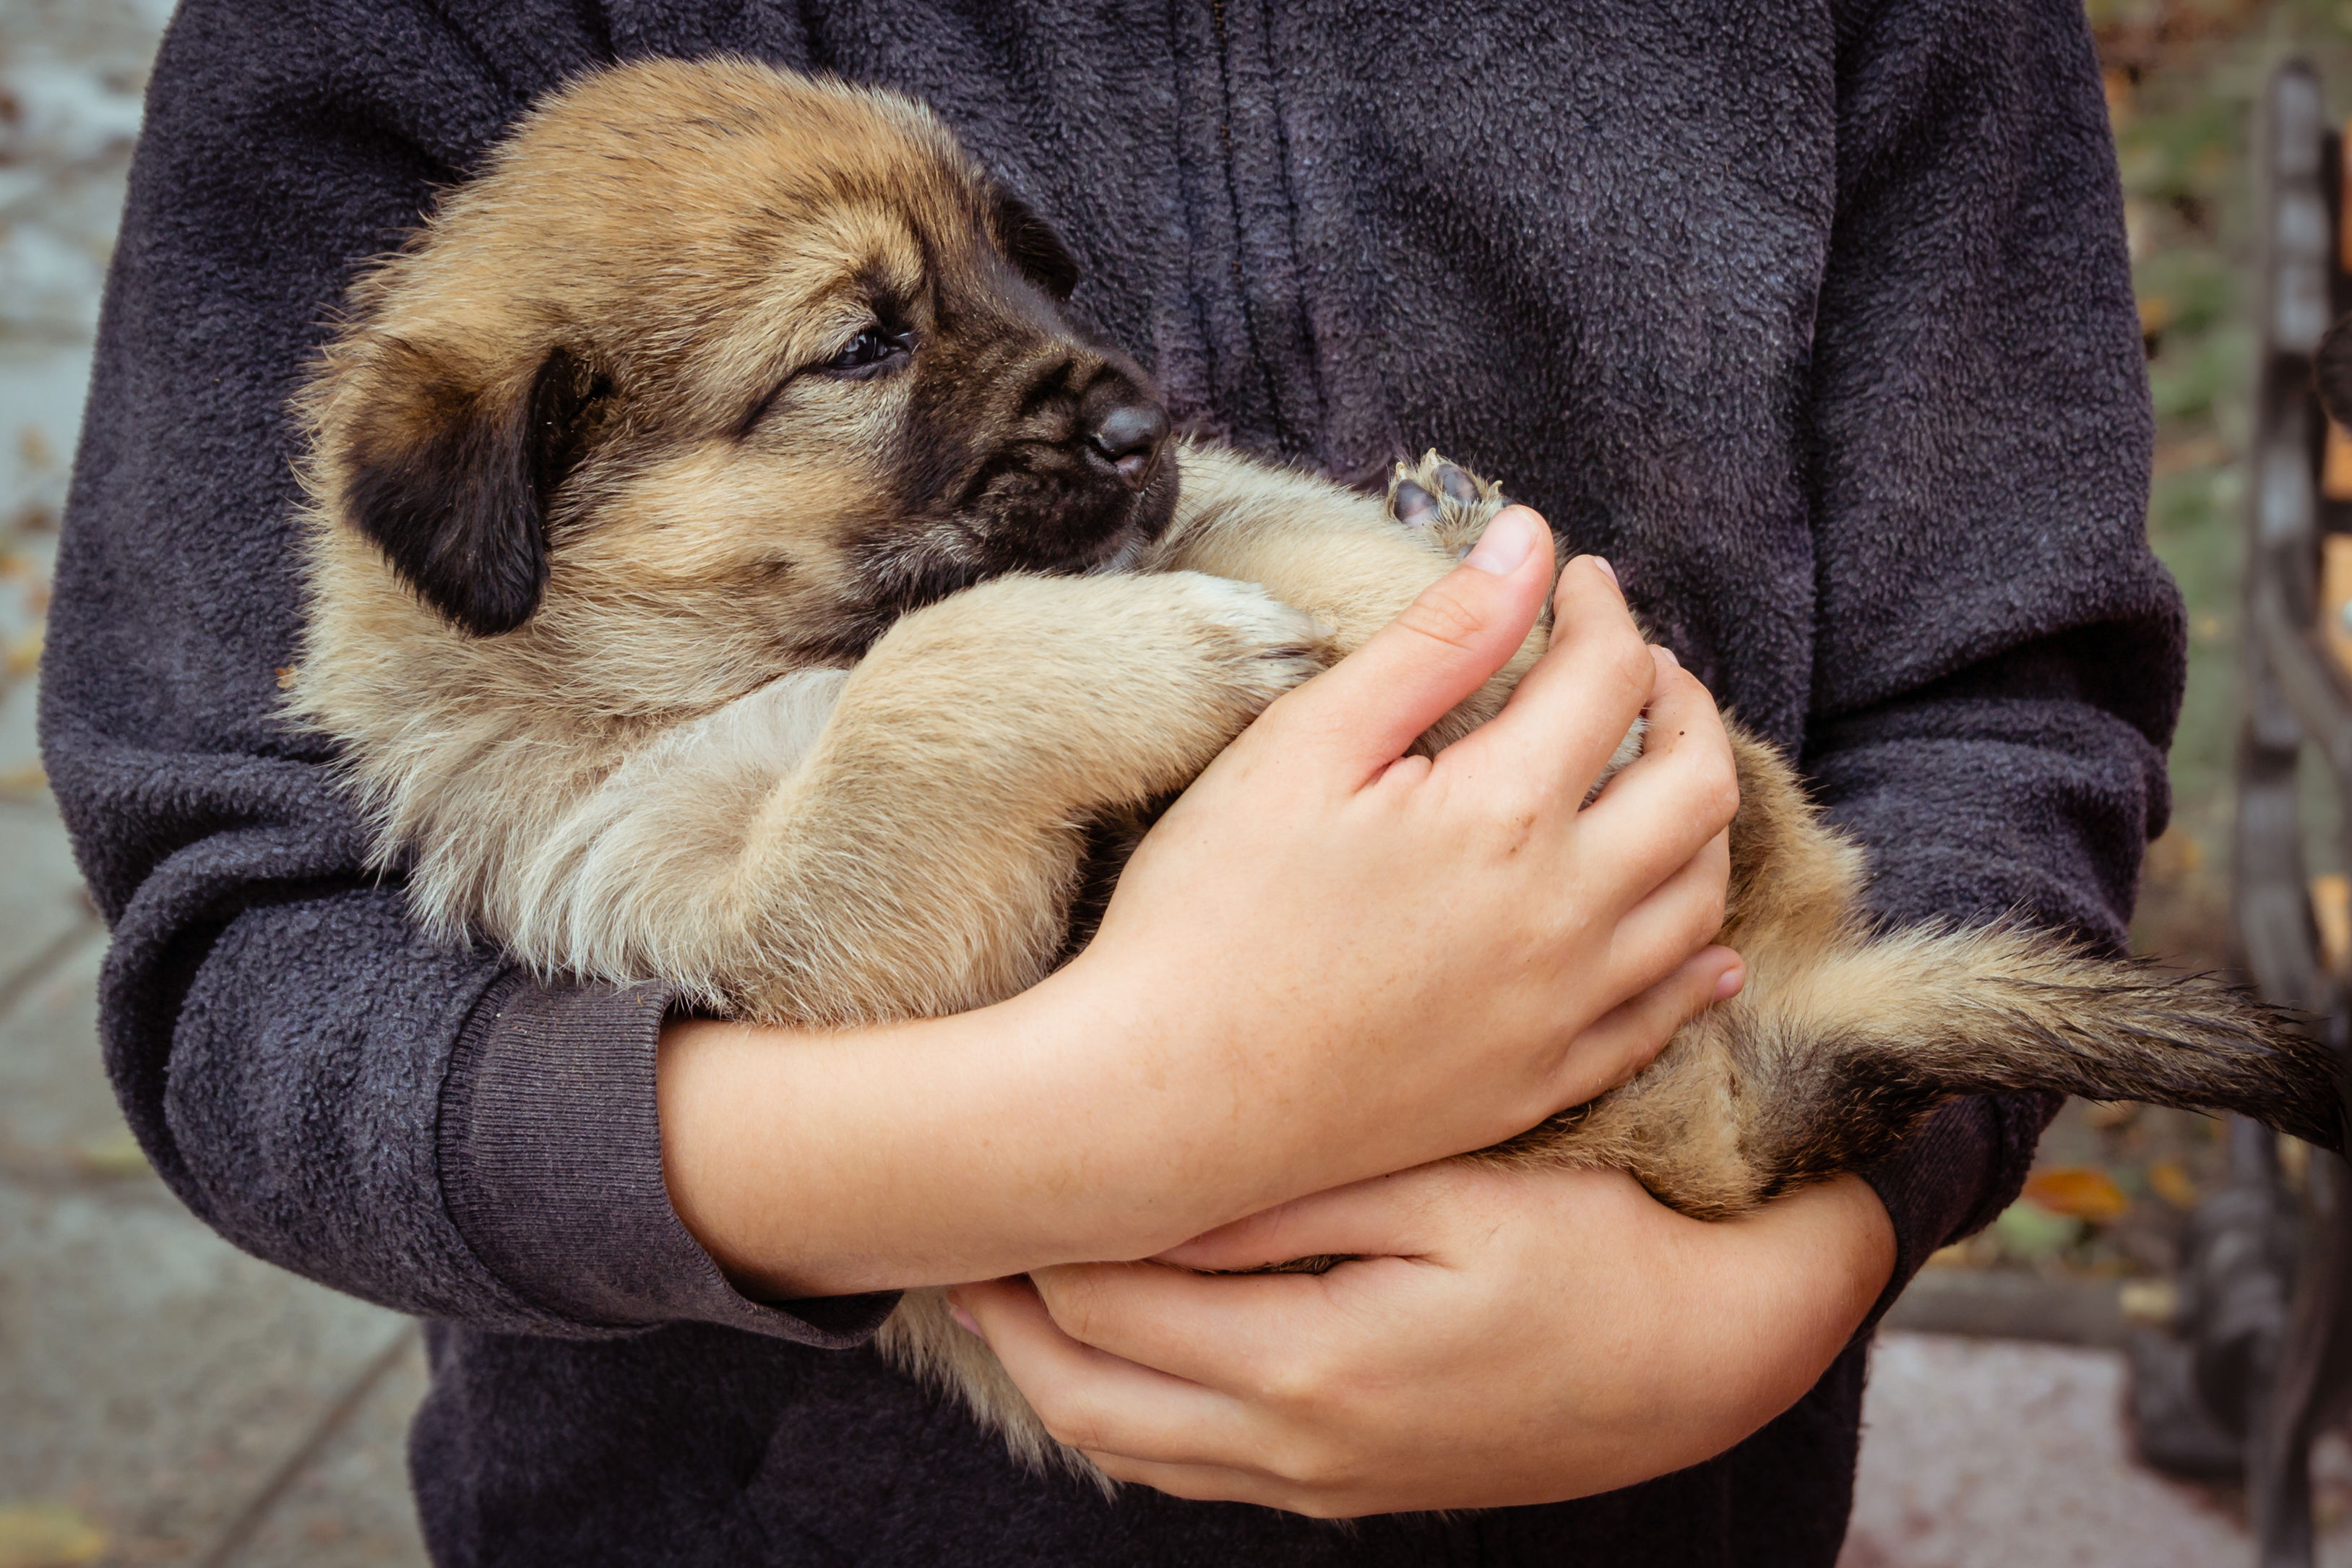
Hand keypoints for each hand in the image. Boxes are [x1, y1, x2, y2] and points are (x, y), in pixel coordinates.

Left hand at [951, 1165, 1892, 1516]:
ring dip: (1052, 1372)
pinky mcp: (1348, 1487)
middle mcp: (1295, 1446)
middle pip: (1088, 1397)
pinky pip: (1191, 1471)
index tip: (987, 1169)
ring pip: (1129, 1449)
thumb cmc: (1595, 1253)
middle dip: (1006, 1316)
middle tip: (950, 1236)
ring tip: (1004, 1291)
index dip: (1035, 1233)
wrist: (1706, 1363)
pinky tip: (1116, 1356)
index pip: (1112, 1302)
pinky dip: (1127, 1415)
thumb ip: (1302, 1193)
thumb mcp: (1456, 1195)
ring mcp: (1320, 1480)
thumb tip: (1171, 1177)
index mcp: (1309, 1364)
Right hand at [1059, 509, 1742, 1218]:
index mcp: (1506, 815)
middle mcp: (1566, 916)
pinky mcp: (1538, 1084)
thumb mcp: (1307, 746)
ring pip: (1700, 899)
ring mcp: (1562, 1012)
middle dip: (1680, 702)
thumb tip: (1529, 540)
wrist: (1164, 1102)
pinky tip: (1699, 943)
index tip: (1571, 581)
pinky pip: (1664, 1019)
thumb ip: (1436, 638)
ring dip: (1697, 819)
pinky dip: (1696, 963)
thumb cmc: (1210, 913)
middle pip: (1697, 784)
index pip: (1610, 676)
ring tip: (1650, 778)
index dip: (1600, 607)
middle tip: (1633, 667)